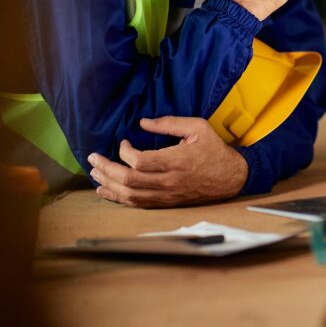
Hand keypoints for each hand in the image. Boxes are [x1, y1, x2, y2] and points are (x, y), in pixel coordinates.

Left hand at [88, 116, 248, 207]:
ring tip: (95, 172)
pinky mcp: (166, 203)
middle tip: (93, 157)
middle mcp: (170, 181)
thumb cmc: (215, 150)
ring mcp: (167, 195)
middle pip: (129, 180)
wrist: (231, 177)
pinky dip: (118, 198)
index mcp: (177, 161)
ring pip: (130, 195)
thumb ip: (169, 123)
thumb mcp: (198, 127)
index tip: (123, 142)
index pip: (140, 161)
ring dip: (108, 184)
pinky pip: (137, 204)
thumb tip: (143, 122)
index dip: (124, 152)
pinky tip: (105, 190)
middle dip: (106, 168)